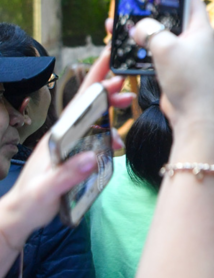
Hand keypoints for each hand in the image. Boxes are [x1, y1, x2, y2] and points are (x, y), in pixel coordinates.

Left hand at [0, 47, 132, 247]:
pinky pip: (97, 139)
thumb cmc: (30, 203)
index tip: (109, 60)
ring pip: (95, 120)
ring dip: (111, 111)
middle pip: (89, 106)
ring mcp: (70, 146)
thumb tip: (91, 156)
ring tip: (128, 108)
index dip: (95, 79)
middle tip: (127, 88)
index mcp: (57, 137)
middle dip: (108, 92)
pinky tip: (117, 143)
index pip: (78, 101)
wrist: (21, 218)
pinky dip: (110, 135)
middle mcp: (65, 137)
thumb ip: (67, 174)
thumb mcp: (46, 190)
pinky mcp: (75, 157)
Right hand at [130, 0, 213, 129]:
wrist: (193, 117)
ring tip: (118, 26)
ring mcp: (186, 56)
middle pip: (171, 18)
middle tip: (129, 6)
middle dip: (149, 13)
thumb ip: (150, 30)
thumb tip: (138, 27)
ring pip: (161, 37)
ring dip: (142, 33)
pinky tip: (126, 49)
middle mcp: (196, 41)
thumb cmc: (187, 80)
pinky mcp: (177, 71)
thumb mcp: (165, 47)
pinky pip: (158, 54)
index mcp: (200, 29)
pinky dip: (143, 50)